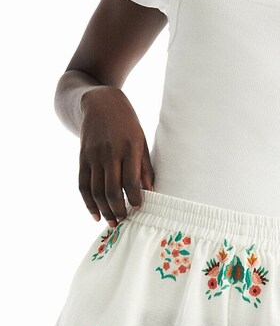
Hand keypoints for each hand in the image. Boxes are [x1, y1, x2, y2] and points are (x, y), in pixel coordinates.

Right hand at [78, 86, 154, 226]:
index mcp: (129, 148)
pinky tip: (95, 215)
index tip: (139, 208)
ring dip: (105, 211)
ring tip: (113, 222)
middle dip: (119, 210)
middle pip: (112, 190)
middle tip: (125, 221)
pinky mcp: (82, 158)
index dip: (135, 198)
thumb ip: (145, 167)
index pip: (131, 181)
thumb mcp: (141, 140)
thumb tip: (150, 192)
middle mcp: (109, 153)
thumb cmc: (127, 124)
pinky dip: (88, 203)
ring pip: (97, 191)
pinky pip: (83, 185)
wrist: (99, 103)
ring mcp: (93, 156)